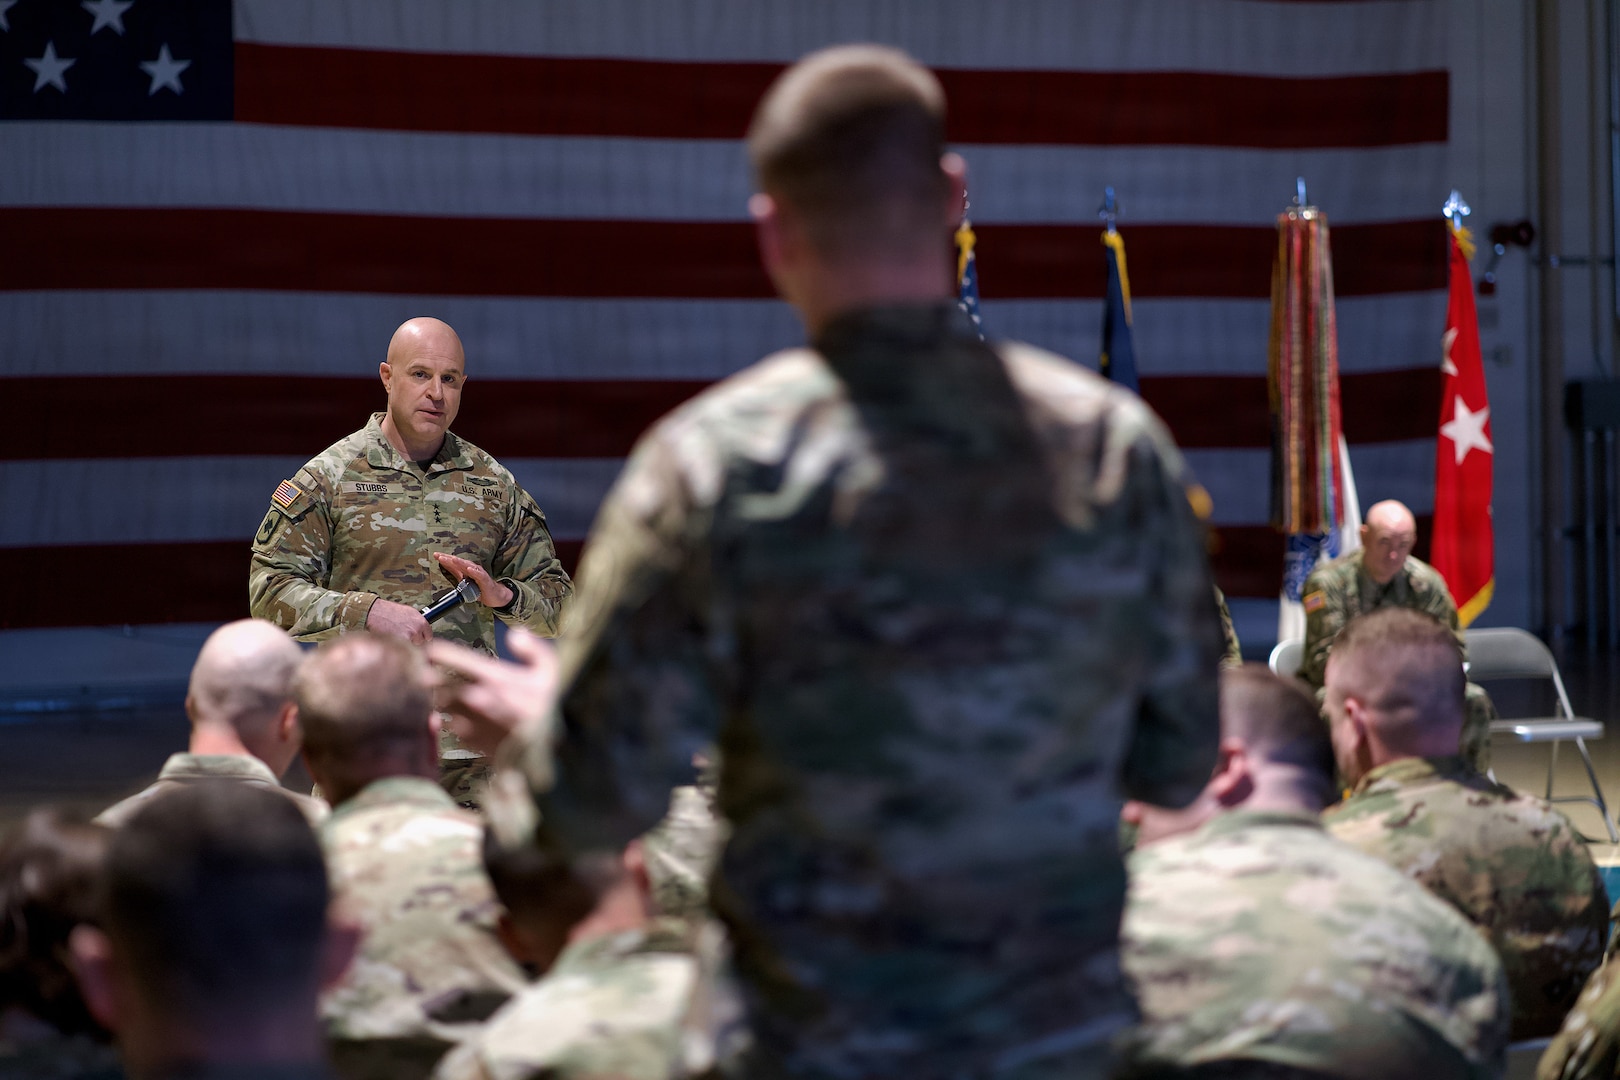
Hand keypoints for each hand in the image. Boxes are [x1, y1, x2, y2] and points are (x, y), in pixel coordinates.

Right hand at [366, 598, 432, 644]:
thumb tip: (421, 631)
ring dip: (405, 646)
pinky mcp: (400, 642)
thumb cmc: (388, 611)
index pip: (429, 636)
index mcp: (421, 621)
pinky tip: (393, 641)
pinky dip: (398, 648)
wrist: (375, 612)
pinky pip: (403, 650)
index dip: (422, 638)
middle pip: (420, 643)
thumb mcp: (408, 613)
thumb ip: (417, 623)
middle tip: (404, 638)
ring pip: (411, 647)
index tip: (419, 639)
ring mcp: (409, 636)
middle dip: (413, 642)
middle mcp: (417, 628)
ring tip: (397, 638)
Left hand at [425, 628, 557, 757]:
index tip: (431, 650)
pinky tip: (467, 719)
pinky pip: (452, 727)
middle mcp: (477, 698)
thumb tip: (515, 634)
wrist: (552, 753)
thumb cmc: (552, 710)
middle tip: (429, 675)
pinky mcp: (471, 742)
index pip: (453, 658)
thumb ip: (532, 649)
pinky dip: (455, 721)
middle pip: (438, 684)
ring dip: (442, 700)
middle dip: (433, 678)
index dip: (439, 652)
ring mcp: (471, 721)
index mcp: (494, 677)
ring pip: (443, 706)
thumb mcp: (551, 671)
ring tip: (448, 697)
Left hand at [434, 552, 513, 608]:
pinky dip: (474, 571)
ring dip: (460, 562)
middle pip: (459, 562)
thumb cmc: (480, 587)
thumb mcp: (465, 580)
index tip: (435, 555)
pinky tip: (469, 569)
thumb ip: (456, 573)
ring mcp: (479, 573)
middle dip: (449, 559)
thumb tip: (445, 567)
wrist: (495, 595)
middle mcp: (472, 568)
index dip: (445, 558)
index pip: (454, 562)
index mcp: (466, 569)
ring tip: (452, 560)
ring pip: (469, 566)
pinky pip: (479, 575)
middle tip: (439, 556)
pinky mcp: (485, 580)